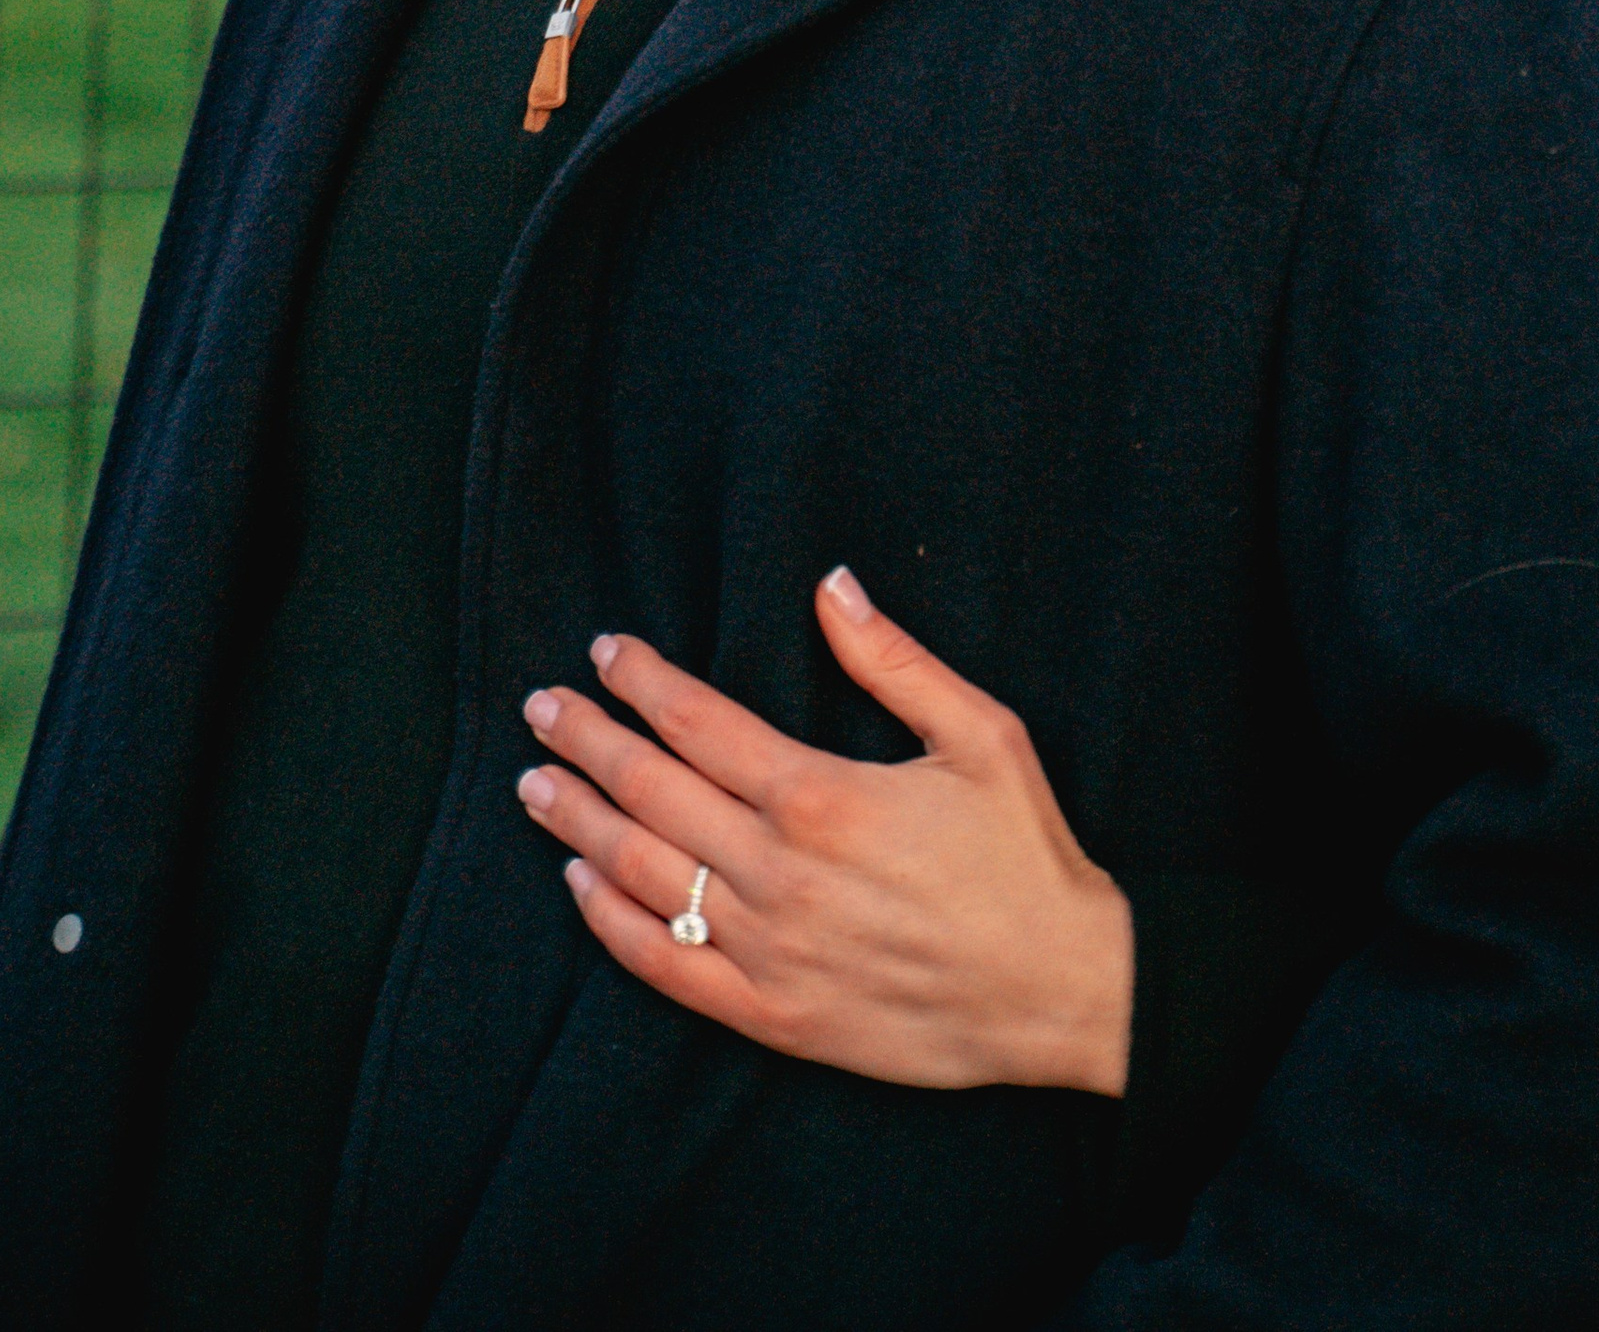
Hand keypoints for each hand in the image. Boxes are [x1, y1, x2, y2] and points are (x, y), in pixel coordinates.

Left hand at [515, 567, 1132, 1095]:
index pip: (699, 723)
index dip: (642, 682)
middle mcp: (780, 871)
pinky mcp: (773, 1015)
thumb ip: (896, 660)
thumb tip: (831, 584)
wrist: (1064, 994)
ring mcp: (769, 948)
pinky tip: (579, 884)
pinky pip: (665, 966)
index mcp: (822, 794)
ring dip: (578, 822)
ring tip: (534, 785)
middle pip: (651, 791)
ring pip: (640, 875)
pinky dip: (609, 923)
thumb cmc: (1027, 856)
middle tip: (540, 708)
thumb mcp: (982, 734)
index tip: (605, 652)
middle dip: (586, 741)